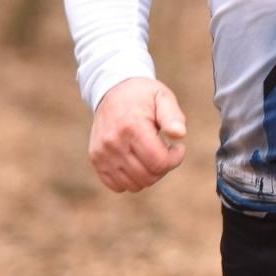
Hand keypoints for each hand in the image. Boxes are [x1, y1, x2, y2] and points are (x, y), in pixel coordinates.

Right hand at [89, 77, 187, 192]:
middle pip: (148, 176)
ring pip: (134, 185)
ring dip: (149, 174)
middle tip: (165, 150)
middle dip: (163, 167)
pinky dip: (131, 180)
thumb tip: (179, 134)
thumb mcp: (162, 97)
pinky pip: (117, 186)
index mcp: (132, 126)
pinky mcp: (96, 159)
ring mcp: (102, 153)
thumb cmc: (143, 95)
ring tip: (151, 154)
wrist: (112, 90)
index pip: (159, 162)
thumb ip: (172, 116)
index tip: (177, 147)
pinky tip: (137, 161)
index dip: (175, 159)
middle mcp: (113, 142)